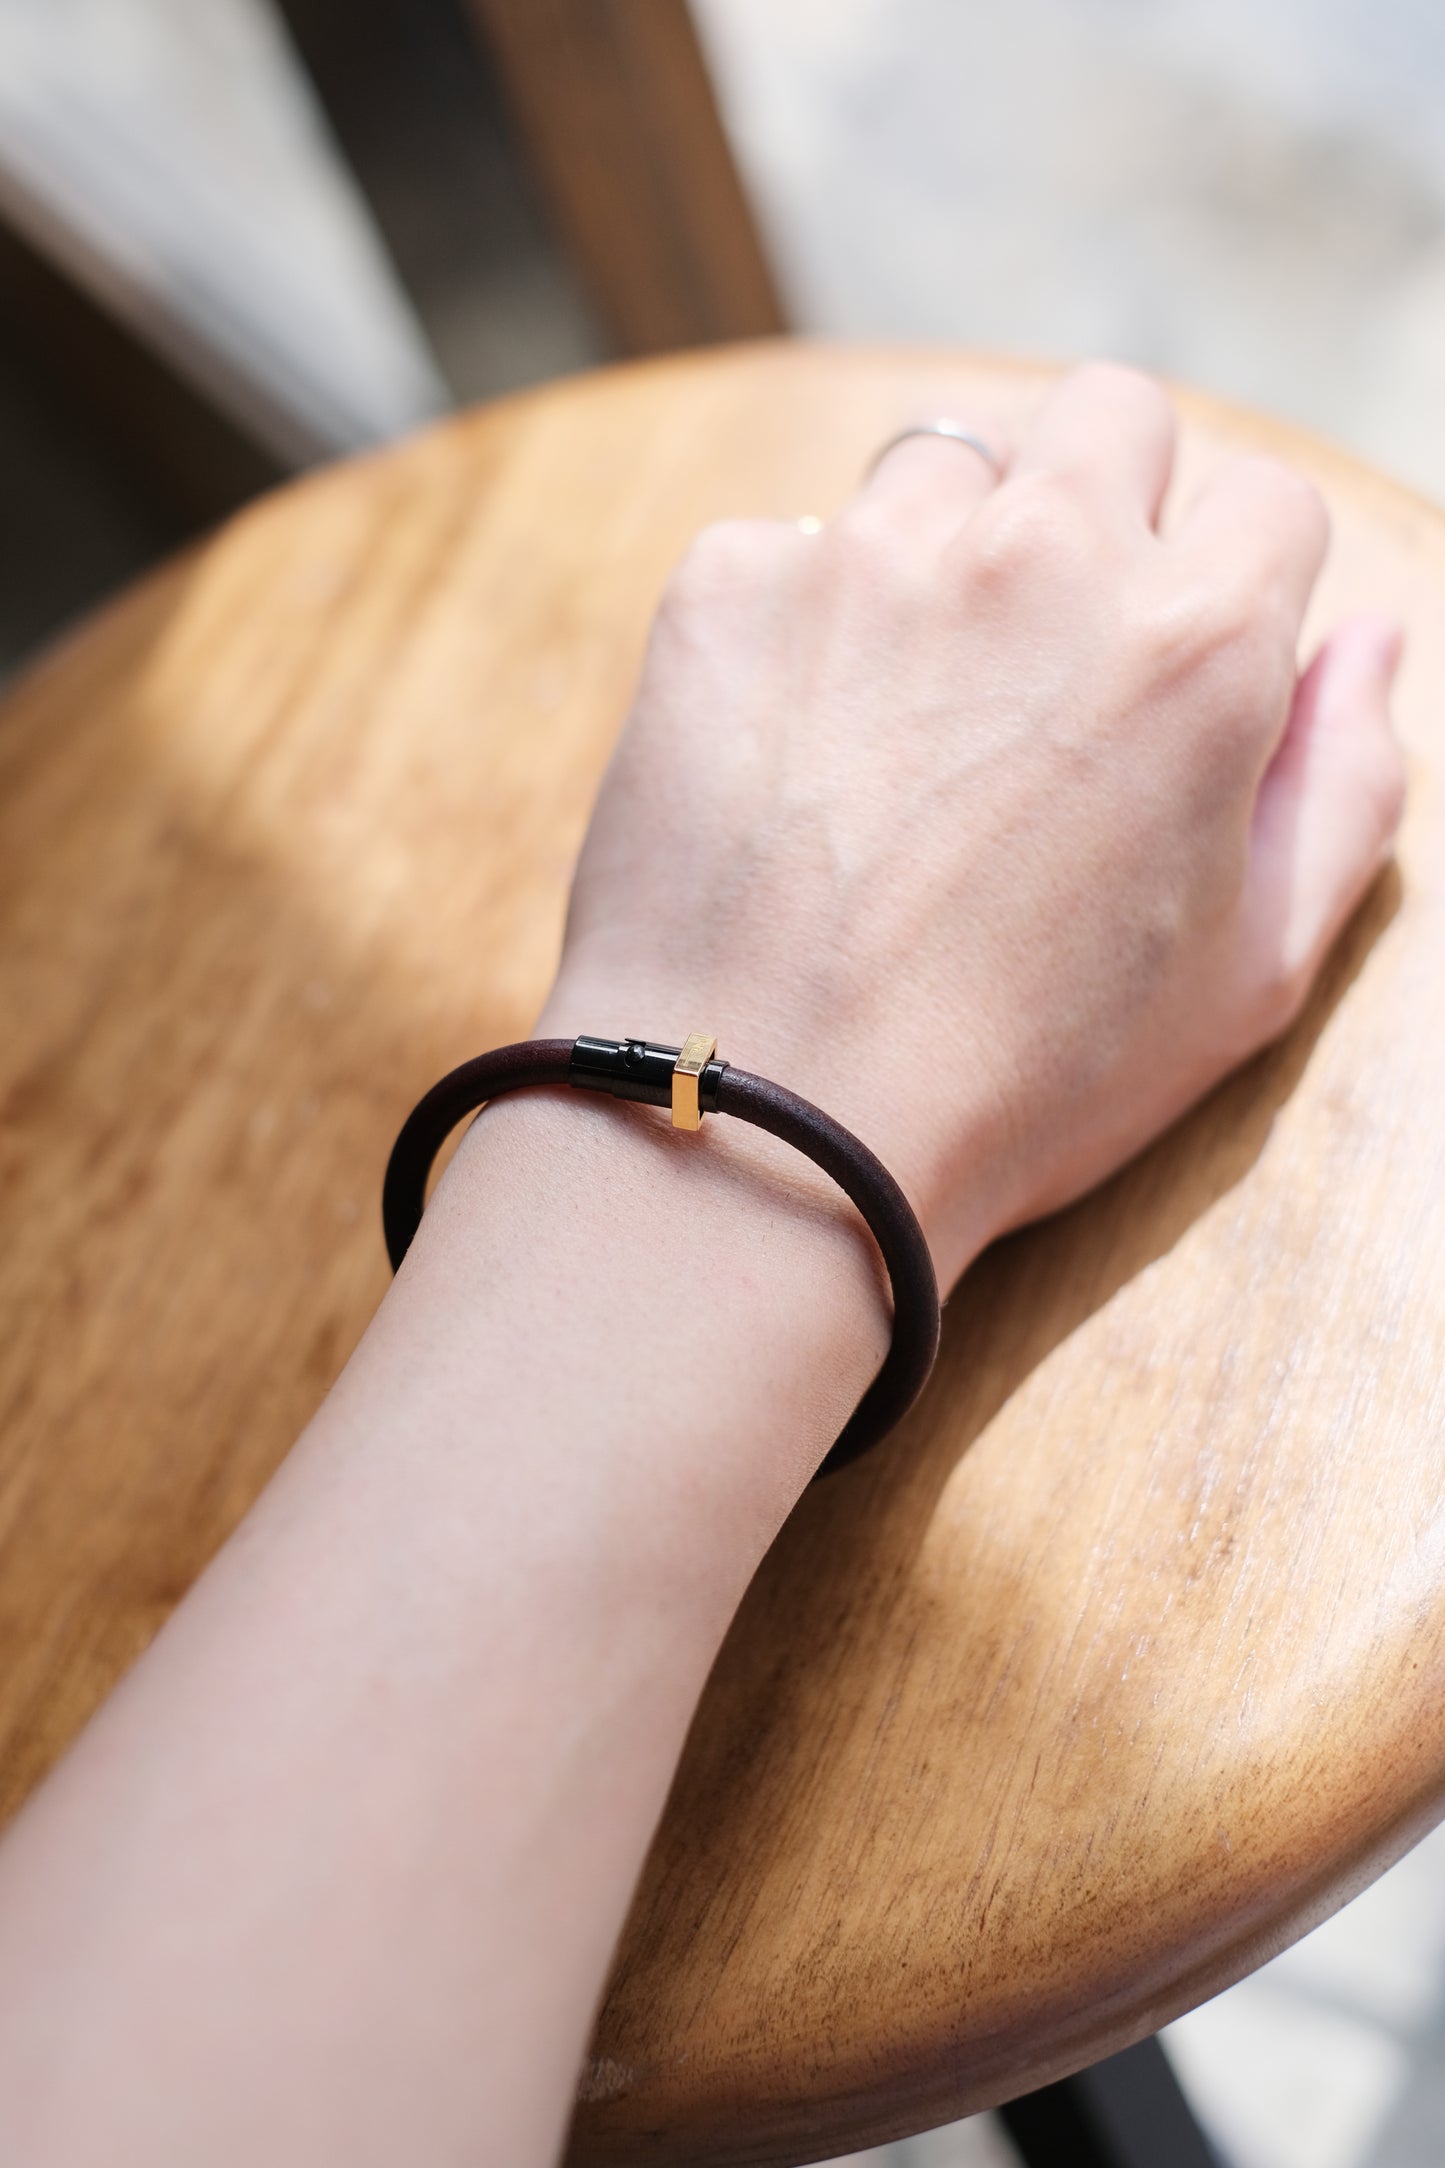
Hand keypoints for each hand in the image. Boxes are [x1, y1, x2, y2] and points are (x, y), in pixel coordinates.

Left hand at [538, 364, 1403, 1287]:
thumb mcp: (1250, 974)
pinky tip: (793, 754)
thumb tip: (1370, 637)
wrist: (765, 1123)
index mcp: (1197, 638)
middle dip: (1104, 502)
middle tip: (1051, 652)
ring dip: (950, 547)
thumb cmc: (1024, 1080)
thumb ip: (1346, 782)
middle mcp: (1039, 553)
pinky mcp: (728, 587)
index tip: (1176, 671)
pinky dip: (803, 621)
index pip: (1267, 501)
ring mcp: (868, 557)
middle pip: (1109, 414)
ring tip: (912, 711)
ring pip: (944, 463)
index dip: (1235, 586)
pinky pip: (791, 546)